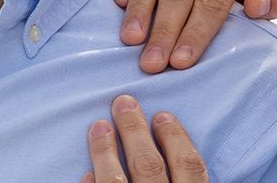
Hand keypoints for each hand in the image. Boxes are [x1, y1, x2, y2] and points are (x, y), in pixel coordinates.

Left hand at [80, 95, 207, 182]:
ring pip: (115, 182)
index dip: (175, 137)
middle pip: (149, 166)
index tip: (162, 115)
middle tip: (123, 102)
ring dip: (105, 152)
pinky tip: (86, 173)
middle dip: (134, 130)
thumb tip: (181, 158)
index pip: (188, 165)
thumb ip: (190, 181)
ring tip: (98, 126)